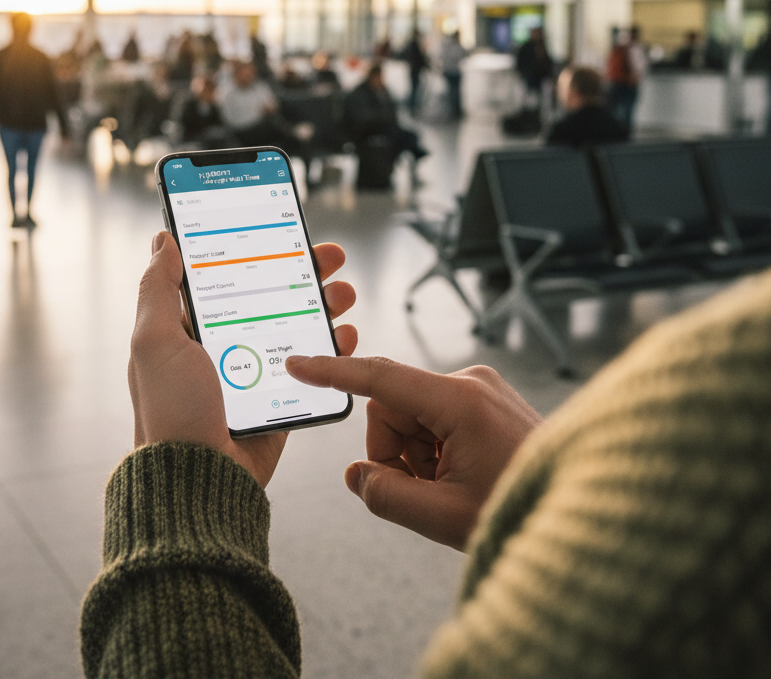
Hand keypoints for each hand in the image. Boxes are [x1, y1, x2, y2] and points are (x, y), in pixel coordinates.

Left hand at [128, 232, 356, 487]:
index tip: (280, 228)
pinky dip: (332, 347)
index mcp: (188, 328)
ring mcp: (254, 370)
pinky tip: (345, 333)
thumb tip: (163, 240)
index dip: (253, 248)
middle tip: (330, 255)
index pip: (225, 274)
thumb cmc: (170, 413)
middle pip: (270, 294)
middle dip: (302, 271)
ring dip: (324, 304)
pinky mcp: (280, 397)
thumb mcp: (154, 343)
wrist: (200, 481)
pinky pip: (312, 365)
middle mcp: (223, 344)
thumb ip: (158, 289)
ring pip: (296, 324)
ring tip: (343, 292)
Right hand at [285, 356, 540, 549]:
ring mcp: (481, 387)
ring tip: (451, 488)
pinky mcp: (486, 397)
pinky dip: (434, 449)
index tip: (298, 365)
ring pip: (412, 415)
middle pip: (392, 407)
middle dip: (394, 451)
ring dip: (416, 454)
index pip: (380, 379)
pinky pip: (435, 416)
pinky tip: (462, 475)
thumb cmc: (520, 510)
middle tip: (424, 491)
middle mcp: (470, 381)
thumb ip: (386, 495)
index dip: (333, 374)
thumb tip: (355, 475)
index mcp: (461, 402)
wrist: (582, 513)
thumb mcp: (444, 517)